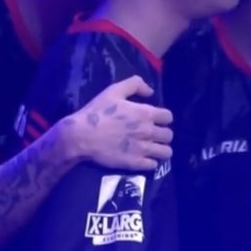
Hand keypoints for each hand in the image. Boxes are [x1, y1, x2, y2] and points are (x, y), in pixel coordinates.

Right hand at [58, 75, 173, 170]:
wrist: (81, 136)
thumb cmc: (96, 112)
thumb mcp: (113, 90)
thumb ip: (135, 85)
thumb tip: (150, 91)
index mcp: (145, 113)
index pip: (168, 117)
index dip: (163, 118)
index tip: (156, 120)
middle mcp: (148, 131)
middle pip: (169, 135)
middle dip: (163, 134)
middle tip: (154, 135)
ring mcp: (142, 149)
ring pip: (166, 152)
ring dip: (161, 149)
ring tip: (154, 148)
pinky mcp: (135, 163)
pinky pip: (153, 165)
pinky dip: (151, 162)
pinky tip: (144, 158)